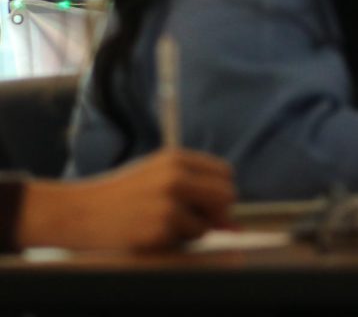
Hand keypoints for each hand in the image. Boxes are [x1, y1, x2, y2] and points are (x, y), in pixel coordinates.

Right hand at [16, 149, 235, 250]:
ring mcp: (168, 201)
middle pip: (226, 195)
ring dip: (192, 230)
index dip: (220, 191)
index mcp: (176, 158)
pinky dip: (175, 241)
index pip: (224, 172)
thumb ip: (196, 194)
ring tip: (161, 223)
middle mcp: (176, 176)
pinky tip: (150, 232)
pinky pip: (187, 239)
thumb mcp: (158, 179)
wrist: (79, 211)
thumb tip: (235, 227)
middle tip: (197, 220)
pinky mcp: (160, 226)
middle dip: (218, 213)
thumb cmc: (122, 196)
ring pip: (208, 223)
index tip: (208, 203)